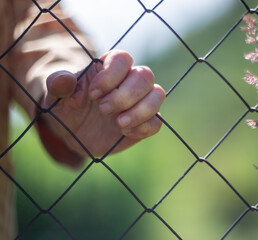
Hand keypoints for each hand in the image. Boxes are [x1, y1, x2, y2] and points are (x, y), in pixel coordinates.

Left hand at [41, 50, 164, 162]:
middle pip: (145, 75)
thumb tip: (65, 79)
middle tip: (103, 110)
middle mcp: (128, 82)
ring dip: (141, 110)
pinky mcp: (144, 122)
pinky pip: (157, 122)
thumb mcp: (55, 96)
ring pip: (157, 95)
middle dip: (125, 95)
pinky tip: (125, 133)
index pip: (123, 58)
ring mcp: (139, 102)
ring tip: (119, 124)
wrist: (73, 132)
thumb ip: (57, 84)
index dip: (111, 75)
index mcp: (108, 68)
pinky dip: (144, 127)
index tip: (93, 94)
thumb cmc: (66, 107)